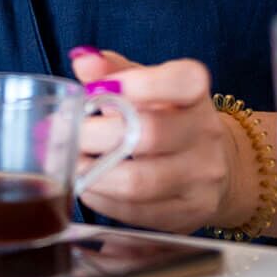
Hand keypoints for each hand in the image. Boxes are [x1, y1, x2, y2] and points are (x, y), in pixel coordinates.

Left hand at [69, 46, 259, 235]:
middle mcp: (206, 134)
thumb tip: (83, 60)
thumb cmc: (168, 115)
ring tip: (68, 161)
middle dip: (94, 134)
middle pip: (148, 134)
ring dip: (92, 172)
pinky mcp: (188, 215)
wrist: (214, 164)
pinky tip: (87, 184)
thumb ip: (115, 70)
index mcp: (196, 94)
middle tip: (62, 131)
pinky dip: (103, 199)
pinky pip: (136, 212)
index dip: (140, 83)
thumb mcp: (148, 84)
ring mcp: (201, 178)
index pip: (182, 81)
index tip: (94, 89)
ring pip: (138, 182)